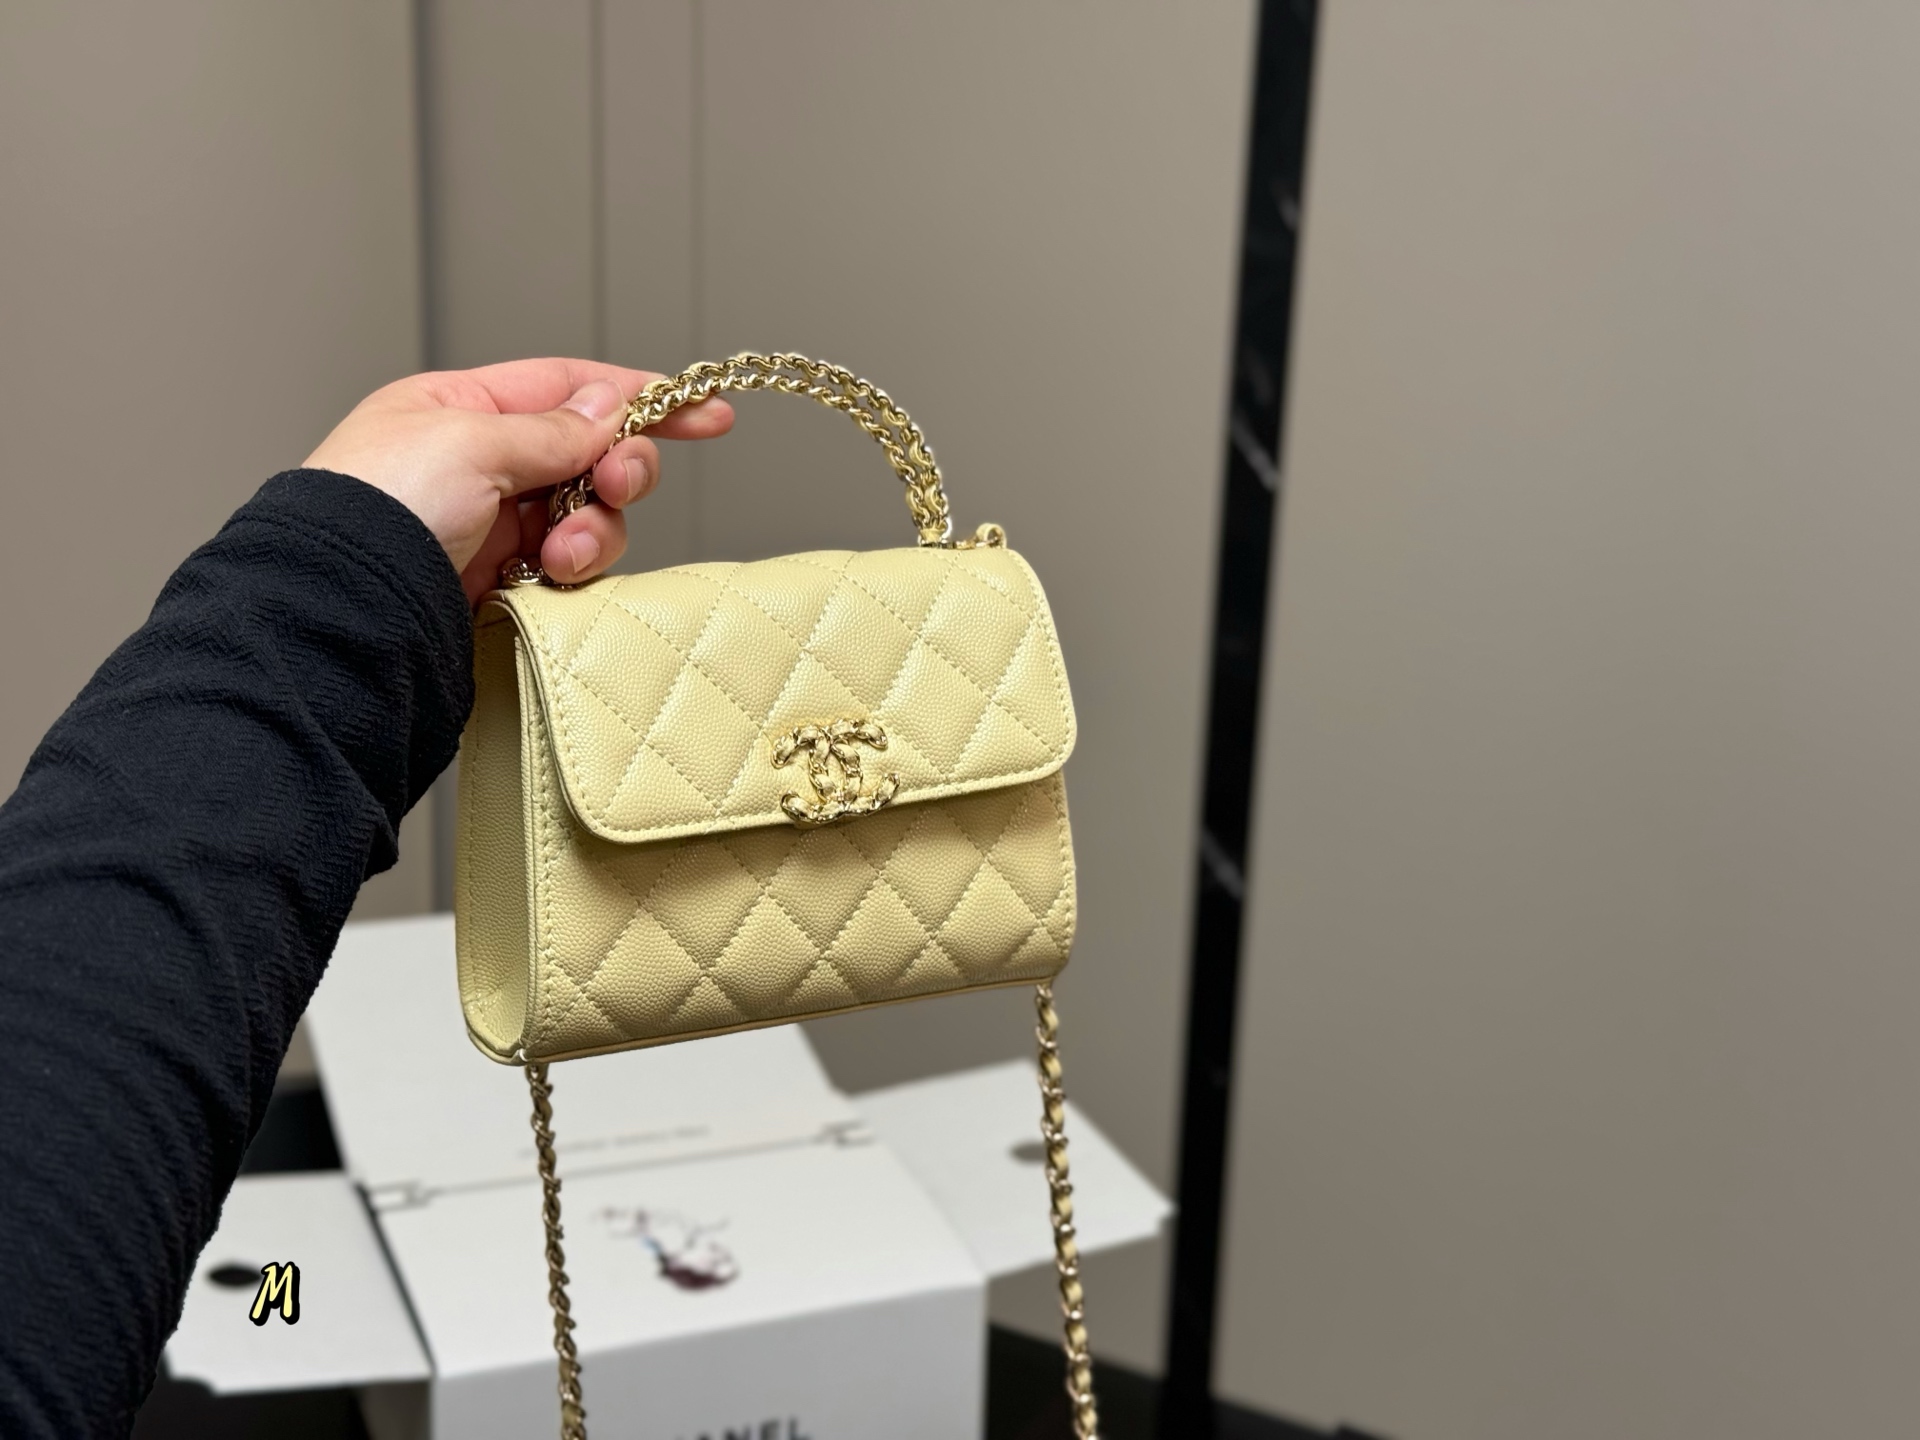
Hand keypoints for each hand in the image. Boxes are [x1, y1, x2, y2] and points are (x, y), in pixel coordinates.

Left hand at [305, 358, 733, 605]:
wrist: (338, 610)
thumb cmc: (373, 512)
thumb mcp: (471, 442)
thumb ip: (554, 427)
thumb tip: (607, 406)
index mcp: (455, 409)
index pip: (567, 388)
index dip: (640, 397)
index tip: (705, 413)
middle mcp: (475, 465)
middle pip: (589, 455)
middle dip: (617, 471)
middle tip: (615, 487)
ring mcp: (489, 527)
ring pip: (586, 517)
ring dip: (594, 530)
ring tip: (565, 552)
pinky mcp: (498, 584)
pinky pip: (567, 567)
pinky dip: (575, 571)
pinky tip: (552, 579)